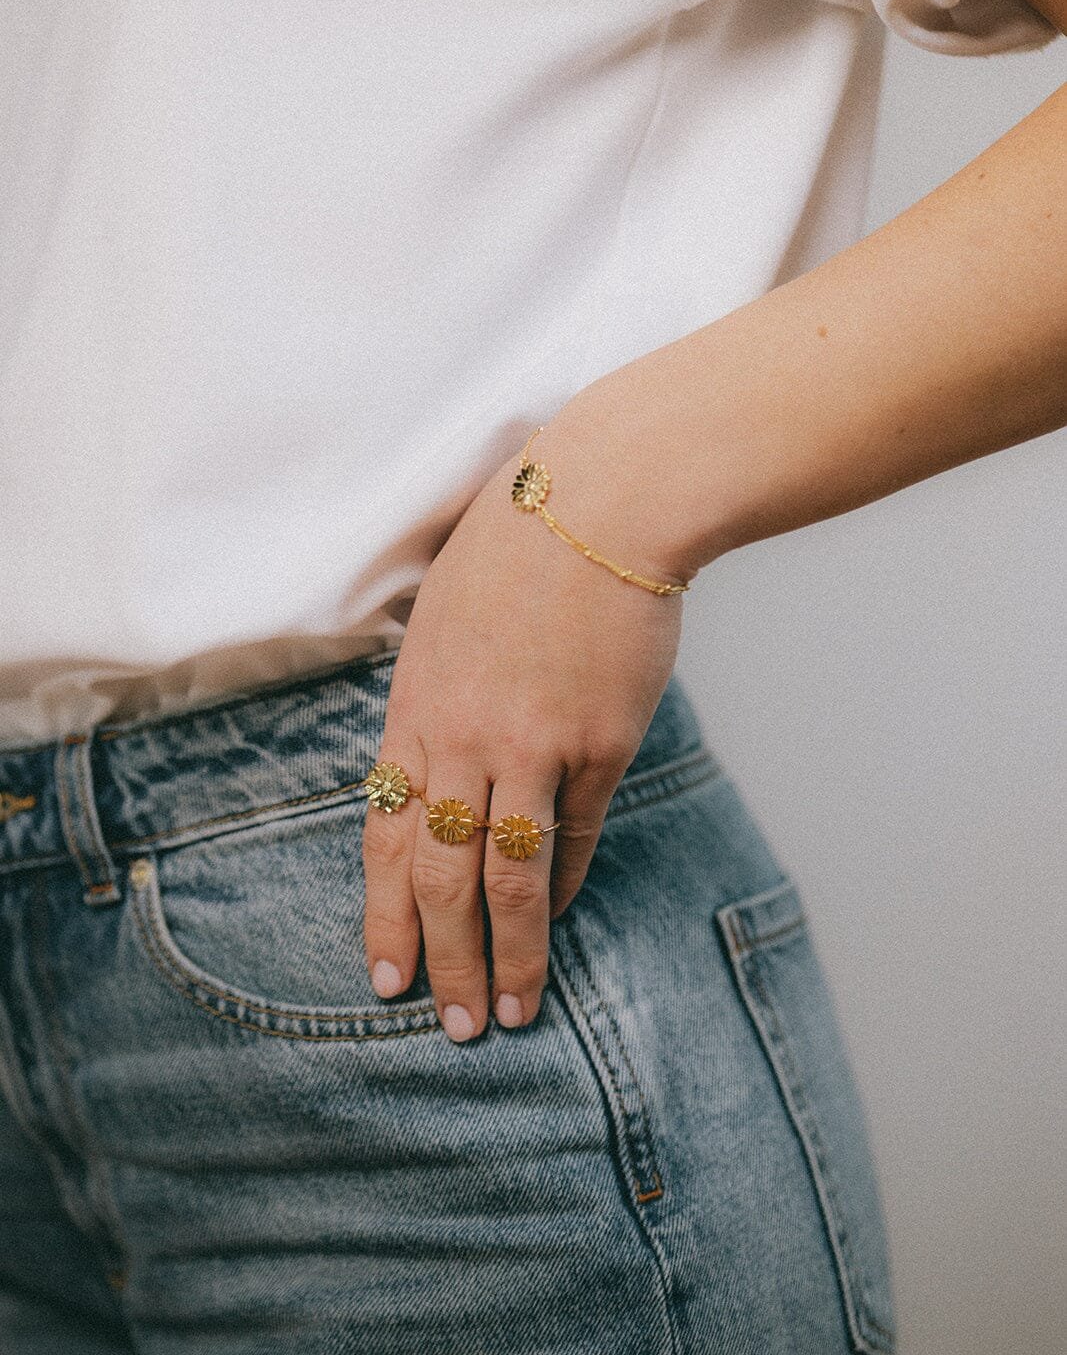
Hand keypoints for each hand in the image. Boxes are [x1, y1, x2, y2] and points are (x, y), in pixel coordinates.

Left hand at [361, 393, 687, 1041]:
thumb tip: (433, 757)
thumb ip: (430, 693)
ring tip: (509, 1011)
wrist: (601, 501)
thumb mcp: (442, 616)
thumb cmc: (517, 542)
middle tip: (449, 1025)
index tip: (384, 973)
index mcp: (413, 704)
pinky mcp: (598, 743)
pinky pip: (577, 834)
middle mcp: (461, 737)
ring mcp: (530, 744)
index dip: (382, 911)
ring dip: (508, 952)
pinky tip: (560, 922)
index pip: (383, 831)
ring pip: (509, 876)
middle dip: (441, 957)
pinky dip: (566, 885)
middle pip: (439, 872)